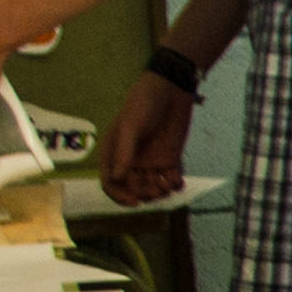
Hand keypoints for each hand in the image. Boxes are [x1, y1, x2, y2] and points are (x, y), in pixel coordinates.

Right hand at [99, 72, 197, 203]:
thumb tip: (118, 178)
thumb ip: (125, 152)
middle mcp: (131, 161)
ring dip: (160, 192)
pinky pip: (170, 180)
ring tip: (169, 184)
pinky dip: (174, 185)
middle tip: (157, 191)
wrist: (170, 89)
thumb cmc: (143, 103)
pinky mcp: (169, 159)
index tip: (135, 202)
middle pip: (133, 189)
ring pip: (153, 188)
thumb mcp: (131, 126)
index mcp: (114, 153)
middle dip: (144, 195)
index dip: (120, 196)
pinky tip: (179, 182)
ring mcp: (151, 161)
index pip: (111, 183)